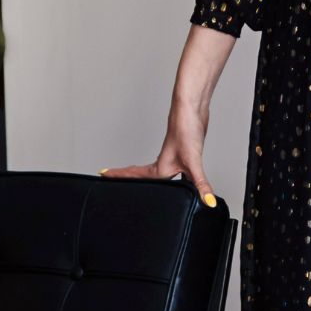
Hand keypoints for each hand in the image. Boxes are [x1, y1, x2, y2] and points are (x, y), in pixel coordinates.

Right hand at [98, 95, 217, 206]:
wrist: (192, 108)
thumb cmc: (187, 129)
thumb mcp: (193, 161)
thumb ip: (200, 184)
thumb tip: (208, 202)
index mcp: (162, 168)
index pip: (136, 177)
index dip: (119, 176)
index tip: (103, 174)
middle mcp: (165, 163)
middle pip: (141, 174)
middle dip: (126, 176)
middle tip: (110, 177)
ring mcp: (174, 157)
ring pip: (155, 171)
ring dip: (146, 175)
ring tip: (138, 181)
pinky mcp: (185, 152)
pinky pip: (172, 168)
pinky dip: (170, 174)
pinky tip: (180, 177)